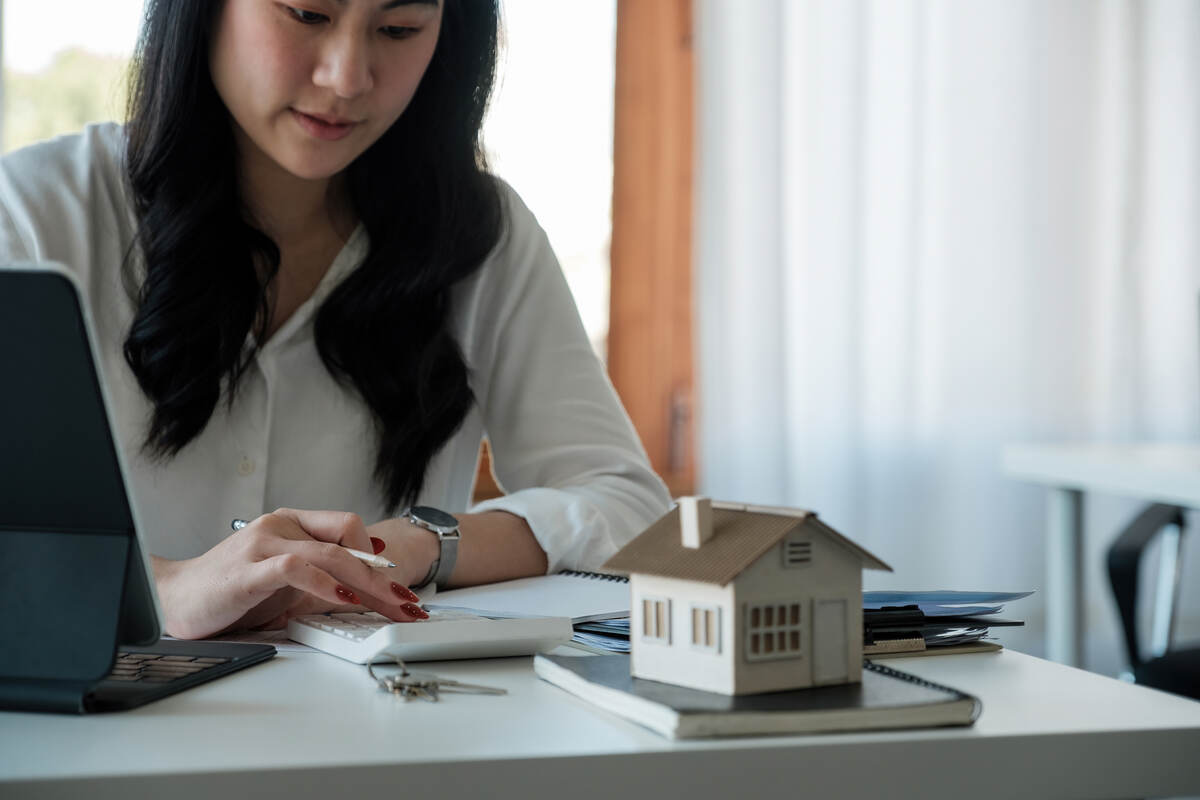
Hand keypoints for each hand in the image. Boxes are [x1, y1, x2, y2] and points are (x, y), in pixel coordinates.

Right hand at [152, 508, 426, 638]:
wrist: (172, 599)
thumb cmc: (228, 592)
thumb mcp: (284, 582)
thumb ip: (319, 578)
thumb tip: (364, 591)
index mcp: (290, 524)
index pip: (348, 527)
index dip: (377, 557)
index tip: (398, 588)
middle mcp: (279, 525)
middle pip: (347, 539)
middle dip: (383, 575)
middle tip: (407, 603)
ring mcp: (263, 544)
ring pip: (330, 552)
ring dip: (367, 582)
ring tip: (388, 604)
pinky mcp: (249, 570)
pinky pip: (296, 568)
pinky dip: (325, 584)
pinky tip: (343, 600)